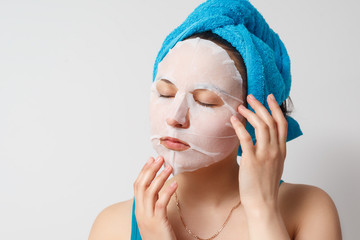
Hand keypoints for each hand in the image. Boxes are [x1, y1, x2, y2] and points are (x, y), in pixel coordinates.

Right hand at [133, 156, 177, 239]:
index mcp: (139, 210)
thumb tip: (157, 187)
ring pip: (150, 192)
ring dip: (160, 177)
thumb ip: (153, 203)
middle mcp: (141, 212)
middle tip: (159, 158)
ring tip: (169, 167)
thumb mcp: (153, 217)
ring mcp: (148, 218)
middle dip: (150, 170)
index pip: (138, 186)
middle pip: (142, 186)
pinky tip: (175, 183)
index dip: (144, 171)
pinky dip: (167, 191)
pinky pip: (161, 203)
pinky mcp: (158, 222)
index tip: (151, 159)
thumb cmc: (159, 236)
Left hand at [230, 94, 286, 210]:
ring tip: (240, 107)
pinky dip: (239, 127)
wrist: (263, 204)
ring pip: (261, 126)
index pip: (282, 124)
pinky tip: (233, 120)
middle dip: (261, 106)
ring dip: (250, 114)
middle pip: (271, 121)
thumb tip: (259, 141)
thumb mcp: (273, 166)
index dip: (276, 109)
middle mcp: (275, 150)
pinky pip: (246, 138)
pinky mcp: (252, 160)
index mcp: (281, 151)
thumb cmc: (265, 187)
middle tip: (251, 97)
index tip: (270, 98)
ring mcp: (265, 155)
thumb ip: (270, 152)